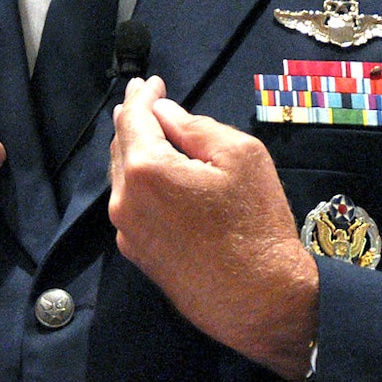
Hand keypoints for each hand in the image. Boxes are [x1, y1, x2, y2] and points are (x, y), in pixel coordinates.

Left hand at [108, 77, 317, 379]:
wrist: (260, 299)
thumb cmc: (256, 224)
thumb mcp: (240, 156)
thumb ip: (195, 127)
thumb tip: (163, 113)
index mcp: (147, 169)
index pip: (134, 118)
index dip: (142, 95)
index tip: (151, 81)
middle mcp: (125, 200)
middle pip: (121, 146)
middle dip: (133, 119)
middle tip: (145, 99)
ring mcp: (127, 231)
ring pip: (122, 177)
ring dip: (133, 151)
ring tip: (148, 132)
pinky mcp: (137, 255)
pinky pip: (130, 205)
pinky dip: (138, 182)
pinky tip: (154, 177)